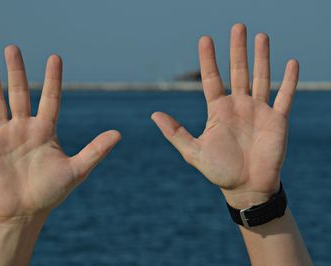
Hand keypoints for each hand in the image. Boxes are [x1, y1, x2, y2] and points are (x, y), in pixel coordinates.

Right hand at [0, 45, 120, 221]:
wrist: (26, 211)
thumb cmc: (52, 192)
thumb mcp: (77, 170)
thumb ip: (95, 151)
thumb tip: (119, 133)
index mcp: (46, 130)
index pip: (50, 98)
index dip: (53, 79)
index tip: (55, 57)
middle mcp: (24, 128)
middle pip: (19, 93)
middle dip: (16, 71)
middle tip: (12, 48)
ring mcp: (4, 136)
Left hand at [152, 24, 298, 208]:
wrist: (246, 188)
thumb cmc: (219, 171)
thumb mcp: (193, 152)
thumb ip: (175, 133)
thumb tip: (154, 114)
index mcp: (218, 110)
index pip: (212, 78)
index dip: (208, 59)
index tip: (205, 39)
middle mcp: (238, 106)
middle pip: (238, 71)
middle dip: (237, 49)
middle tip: (237, 26)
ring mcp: (258, 111)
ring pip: (261, 77)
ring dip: (262, 57)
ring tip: (260, 36)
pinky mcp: (277, 120)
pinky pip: (285, 96)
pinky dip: (289, 81)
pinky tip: (291, 63)